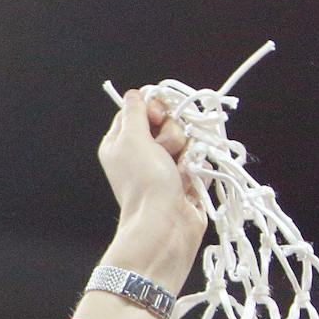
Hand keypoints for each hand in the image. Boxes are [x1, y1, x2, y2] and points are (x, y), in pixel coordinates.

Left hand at [98, 85, 208, 265]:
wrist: (165, 224)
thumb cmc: (145, 182)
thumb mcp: (131, 139)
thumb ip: (134, 112)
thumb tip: (134, 94)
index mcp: (121, 142)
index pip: (140, 108)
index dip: (154, 109)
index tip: (156, 120)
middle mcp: (140, 152)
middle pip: (167, 121)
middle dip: (171, 133)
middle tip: (164, 152)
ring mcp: (163, 165)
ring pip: (186, 138)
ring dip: (185, 151)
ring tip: (177, 171)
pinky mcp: (184, 177)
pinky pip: (197, 157)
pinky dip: (195, 166)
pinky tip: (187, 180)